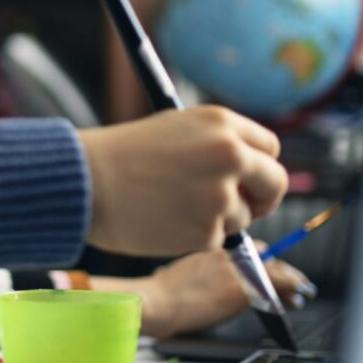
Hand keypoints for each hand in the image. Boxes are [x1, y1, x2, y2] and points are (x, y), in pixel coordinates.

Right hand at [76, 106, 287, 254]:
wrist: (86, 183)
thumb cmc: (121, 155)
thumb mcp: (177, 128)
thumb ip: (218, 144)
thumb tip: (248, 171)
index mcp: (223, 123)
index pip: (270, 148)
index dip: (260, 166)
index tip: (250, 179)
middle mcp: (231, 156)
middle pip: (275, 182)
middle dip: (265, 197)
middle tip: (248, 206)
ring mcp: (221, 195)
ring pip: (243, 216)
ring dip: (219, 219)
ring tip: (174, 207)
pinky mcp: (207, 231)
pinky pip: (216, 239)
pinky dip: (195, 236)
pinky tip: (164, 221)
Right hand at [97, 250, 314, 338]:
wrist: (156, 302)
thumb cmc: (160, 294)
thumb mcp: (179, 272)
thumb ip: (201, 271)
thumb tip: (211, 284)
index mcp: (212, 246)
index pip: (248, 247)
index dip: (266, 259)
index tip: (273, 267)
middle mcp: (227, 252)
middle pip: (265, 256)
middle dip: (281, 270)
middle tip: (296, 282)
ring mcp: (236, 268)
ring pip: (275, 270)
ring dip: (291, 281)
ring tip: (302, 291)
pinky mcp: (243, 287)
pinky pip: (277, 286)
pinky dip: (292, 290)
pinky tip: (299, 297)